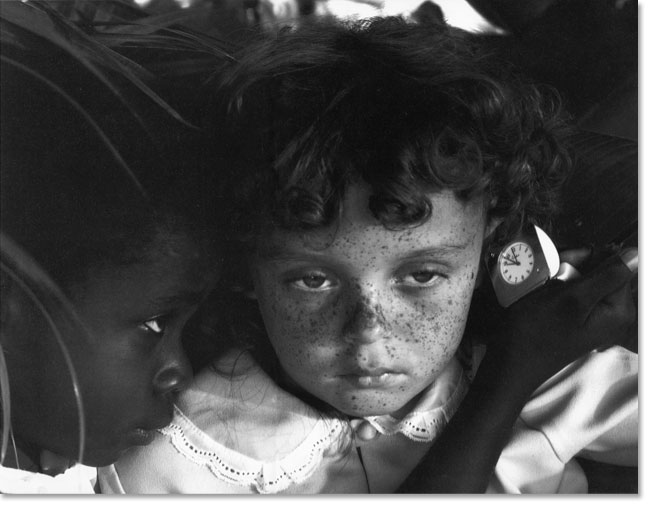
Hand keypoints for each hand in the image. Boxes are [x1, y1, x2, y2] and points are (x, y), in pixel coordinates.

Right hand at [485, 248, 636, 391]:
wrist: (511, 360)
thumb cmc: (538, 331)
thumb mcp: (572, 299)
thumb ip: (607, 276)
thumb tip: (637, 254)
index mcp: (618, 310)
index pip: (617, 266)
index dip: (590, 259)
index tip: (564, 263)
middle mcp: (610, 314)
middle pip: (600, 272)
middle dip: (574, 267)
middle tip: (550, 277)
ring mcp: (593, 316)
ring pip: (582, 278)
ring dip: (561, 276)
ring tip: (542, 286)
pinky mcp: (576, 317)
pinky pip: (571, 291)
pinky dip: (556, 286)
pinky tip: (542, 293)